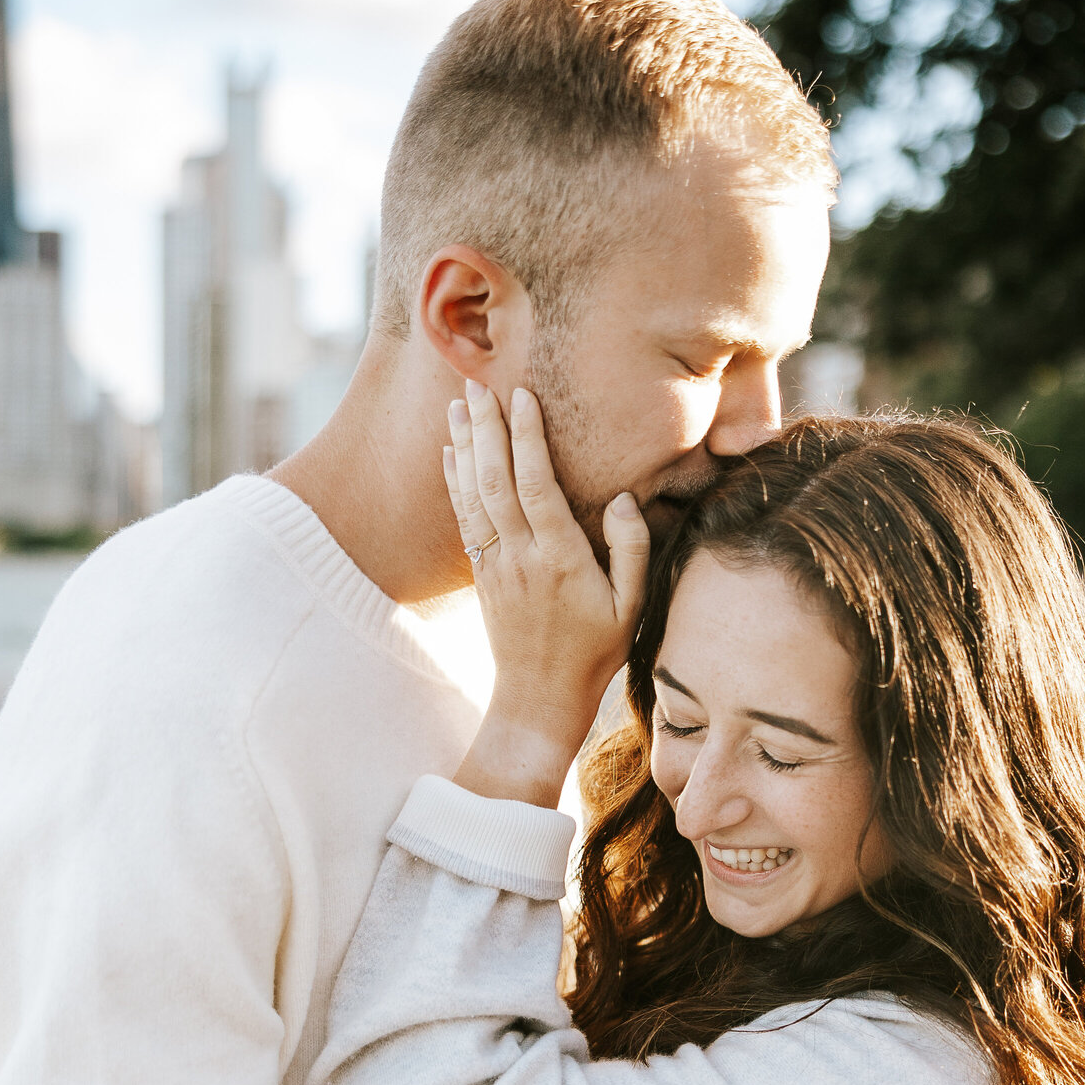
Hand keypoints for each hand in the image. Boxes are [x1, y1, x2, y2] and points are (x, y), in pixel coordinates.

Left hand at [445, 381, 649, 807]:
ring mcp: (495, 567)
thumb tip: (623, 497)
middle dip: (486, 430)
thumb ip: (632, 549)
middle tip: (477, 385)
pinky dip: (455, 482)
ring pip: (473, 497)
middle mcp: (521, 558)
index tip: (522, 396)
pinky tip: (451, 452)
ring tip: (458, 404)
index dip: (526, 439)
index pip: (537, 487)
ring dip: (464, 448)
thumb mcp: (633, 606)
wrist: (540, 699)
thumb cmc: (596, 652)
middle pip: (495, 482)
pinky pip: (464, 520)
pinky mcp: (482, 575)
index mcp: (560, 560)